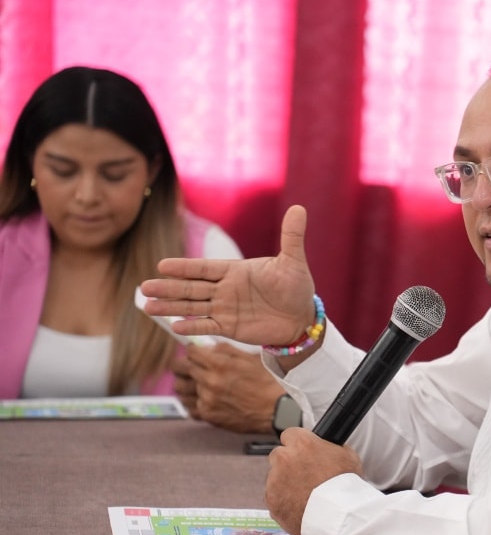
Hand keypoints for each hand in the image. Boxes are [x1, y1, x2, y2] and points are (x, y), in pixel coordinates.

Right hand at [140, 205, 315, 345]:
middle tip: (144, 287)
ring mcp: (225, 308)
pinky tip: (174, 326)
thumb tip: (299, 207)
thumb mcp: (293, 262)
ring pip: (193, 306)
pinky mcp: (229, 327)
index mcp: (235, 271)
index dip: (185, 267)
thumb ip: (291, 236)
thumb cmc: (296, 287)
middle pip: (191, 287)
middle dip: (169, 288)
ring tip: (147, 306)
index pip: (205, 268)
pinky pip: (207, 326)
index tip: (162, 265)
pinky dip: (192, 326)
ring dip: (171, 307)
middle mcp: (225, 289)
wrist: (301, 318)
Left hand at [173, 343, 281, 433]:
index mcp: (220, 364)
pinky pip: (188, 406)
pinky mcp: (208, 415)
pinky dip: (192, 400)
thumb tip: (208, 347)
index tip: (195, 353)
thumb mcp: (251, 358)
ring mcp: (206, 400)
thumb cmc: (267, 382)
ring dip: (184, 382)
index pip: (191, 352)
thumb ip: (226, 350)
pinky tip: (200, 398)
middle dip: (185, 364)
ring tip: (193, 382)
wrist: (277, 410)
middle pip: (180, 368)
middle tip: (191, 366)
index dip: (193, 350)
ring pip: (179, 387)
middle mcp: (209, 381)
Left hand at [264, 427, 362, 534]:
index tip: (303, 451)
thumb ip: (329, 447)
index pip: (290, 434)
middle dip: (288, 463)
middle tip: (304, 474)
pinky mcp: (271, 501)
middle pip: (279, 455)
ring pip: (274, 477)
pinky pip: (274, 497)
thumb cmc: (345, 486)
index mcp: (302, 444)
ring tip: (305, 494)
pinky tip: (300, 505)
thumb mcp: (347, 456)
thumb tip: (325, 446)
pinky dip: (283, 501)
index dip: (298, 443)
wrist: (338, 517)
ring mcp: (274, 481)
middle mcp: (284, 459)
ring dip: (285, 482)